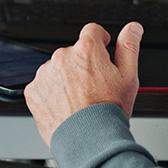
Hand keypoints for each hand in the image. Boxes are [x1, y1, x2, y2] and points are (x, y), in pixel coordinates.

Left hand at [25, 22, 142, 146]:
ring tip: (80, 98)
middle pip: (74, 52)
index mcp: (86, 50)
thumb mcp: (128, 77)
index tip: (102, 49)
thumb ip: (129, 47)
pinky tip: (66, 104)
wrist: (89, 139)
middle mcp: (62, 57)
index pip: (92, 31)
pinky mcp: (33, 89)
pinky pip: (43, 84)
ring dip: (66, 77)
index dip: (100, 41)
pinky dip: (52, 92)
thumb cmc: (108, 111)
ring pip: (57, 68)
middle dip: (83, 64)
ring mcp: (45, 73)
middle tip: (93, 85)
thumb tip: (133, 28)